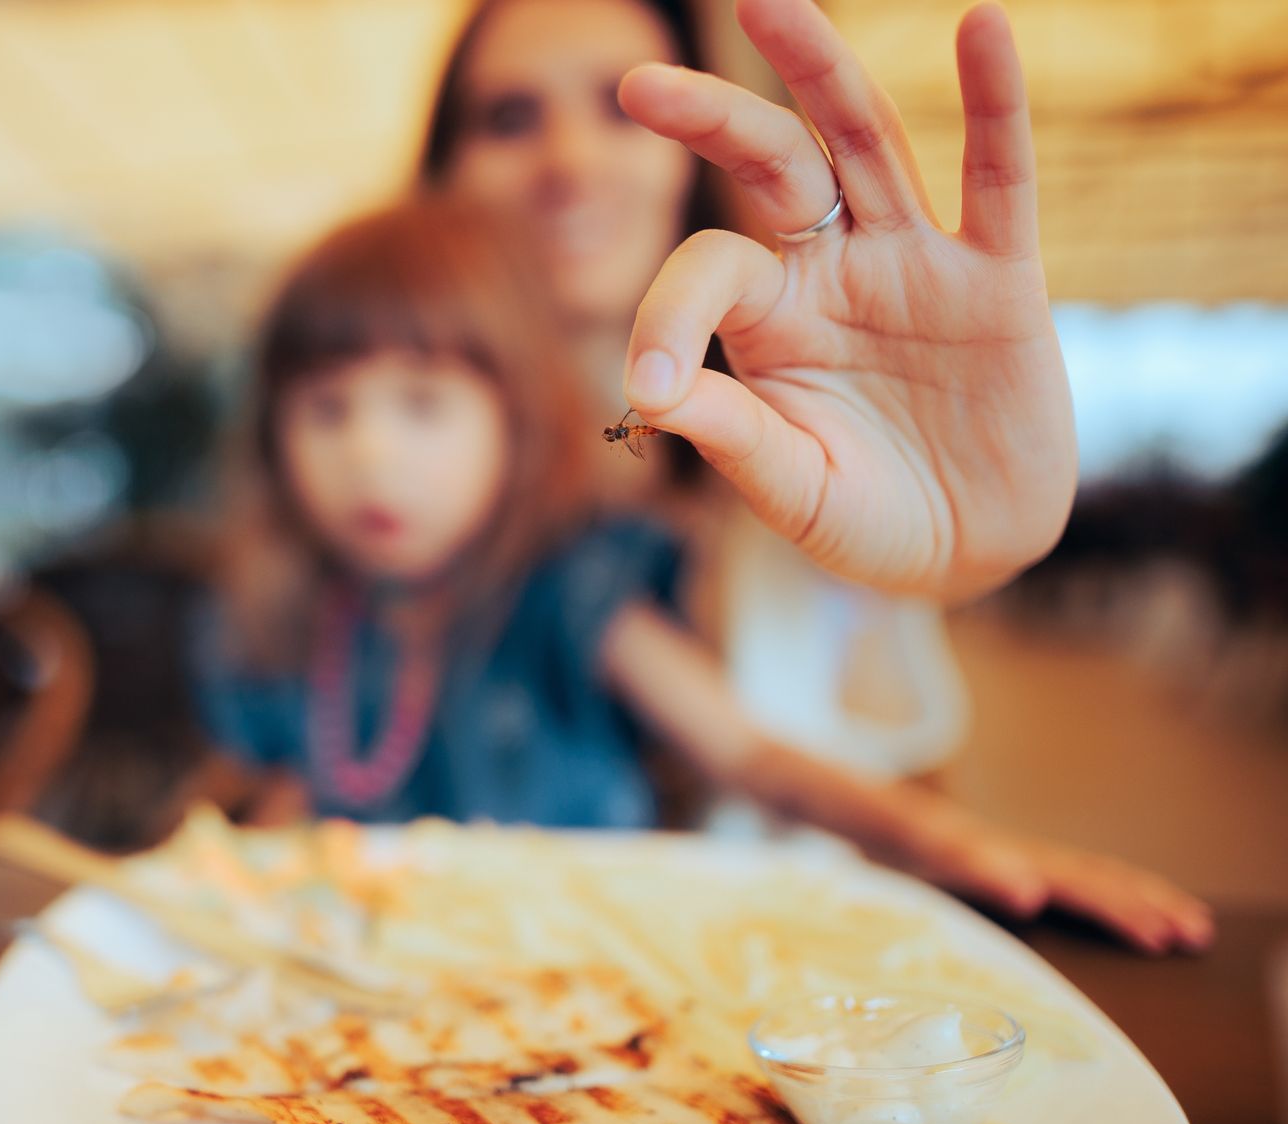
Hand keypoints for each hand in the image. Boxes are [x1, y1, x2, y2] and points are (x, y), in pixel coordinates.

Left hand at [617, 0, 1075, 600]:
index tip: (646, 386)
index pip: (707, 274)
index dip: (666, 317)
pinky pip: (999, 180)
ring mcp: (914, 264)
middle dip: (713, 118)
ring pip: (864, 143)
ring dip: (820, 72)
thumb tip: (650, 394)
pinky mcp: (999, 280)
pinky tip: (983, 29)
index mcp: (767, 320)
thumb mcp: (791, 491)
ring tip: (769, 3)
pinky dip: (996, 107)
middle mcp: (831, 271)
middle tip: (638, 82)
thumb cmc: (864, 521)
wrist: (969, 553)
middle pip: (770, 165)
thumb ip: (733, 439)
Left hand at [918, 819, 1214, 954]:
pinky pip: (1085, 877)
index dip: (1121, 911)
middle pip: (1103, 879)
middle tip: (1197, 935)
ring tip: (1193, 926)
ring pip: (1101, 876)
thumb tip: (1033, 893)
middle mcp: (1032, 856)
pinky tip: (1138, 910)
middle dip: (1151, 907)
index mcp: (1017, 858)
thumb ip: (979, 870)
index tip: (1158, 937)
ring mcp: (1030, 859)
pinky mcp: (1022, 866)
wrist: (883, 816)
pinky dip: (1121, 892)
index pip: (1083, 886)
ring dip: (1147, 900)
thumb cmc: (907, 841)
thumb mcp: (935, 856)